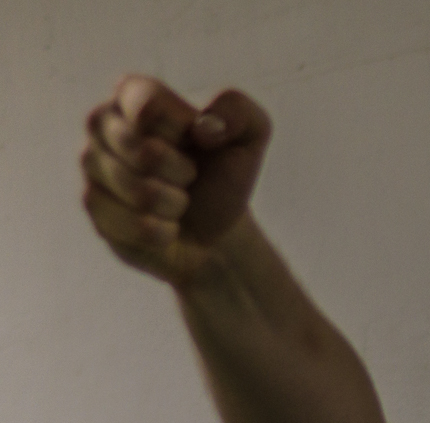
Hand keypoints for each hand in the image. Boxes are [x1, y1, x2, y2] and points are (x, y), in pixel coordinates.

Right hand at [81, 75, 271, 285]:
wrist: (217, 232)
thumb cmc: (225, 177)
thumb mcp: (251, 136)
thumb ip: (238, 109)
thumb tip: (205, 127)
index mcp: (133, 94)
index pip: (148, 105)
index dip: (182, 133)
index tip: (199, 142)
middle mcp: (101, 123)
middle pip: (143, 152)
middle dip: (182, 174)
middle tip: (189, 177)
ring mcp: (91, 165)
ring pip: (137, 191)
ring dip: (174, 205)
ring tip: (178, 202)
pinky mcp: (93, 208)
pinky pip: (130, 225)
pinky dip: (161, 233)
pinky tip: (166, 228)